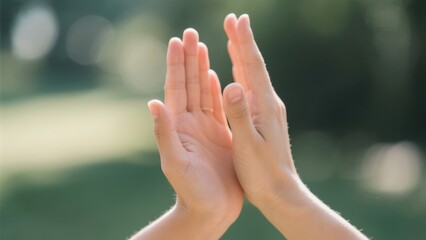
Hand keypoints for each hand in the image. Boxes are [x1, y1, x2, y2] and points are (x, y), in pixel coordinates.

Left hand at [148, 29, 242, 229]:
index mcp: (180, 126)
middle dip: (189, 58)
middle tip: (190, 33)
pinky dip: (216, 90)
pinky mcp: (221, 135)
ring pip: (203, 91)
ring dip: (202, 68)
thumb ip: (165, 133)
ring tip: (202, 46)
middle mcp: (190, 123)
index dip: (176, 64)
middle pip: (189, 84)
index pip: (176, 88)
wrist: (209, 210)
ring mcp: (205, 128)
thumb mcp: (175, 162)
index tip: (177, 40)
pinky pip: (217, 107)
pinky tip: (216, 77)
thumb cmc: (191, 191)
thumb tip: (153, 103)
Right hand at [222, 14, 367, 239]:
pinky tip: (237, 75)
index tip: (236, 19)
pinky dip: (242, 75)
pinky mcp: (263, 119)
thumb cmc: (262, 172)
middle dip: (242, 41)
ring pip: (252, 76)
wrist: (280, 191)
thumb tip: (231, 84)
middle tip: (233, 19)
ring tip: (234, 38)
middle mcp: (268, 103)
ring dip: (242, 55)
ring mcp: (267, 111)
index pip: (252, 66)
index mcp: (264, 105)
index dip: (243, 42)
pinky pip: (251, 90)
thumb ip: (239, 115)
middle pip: (253, 65)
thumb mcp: (248, 145)